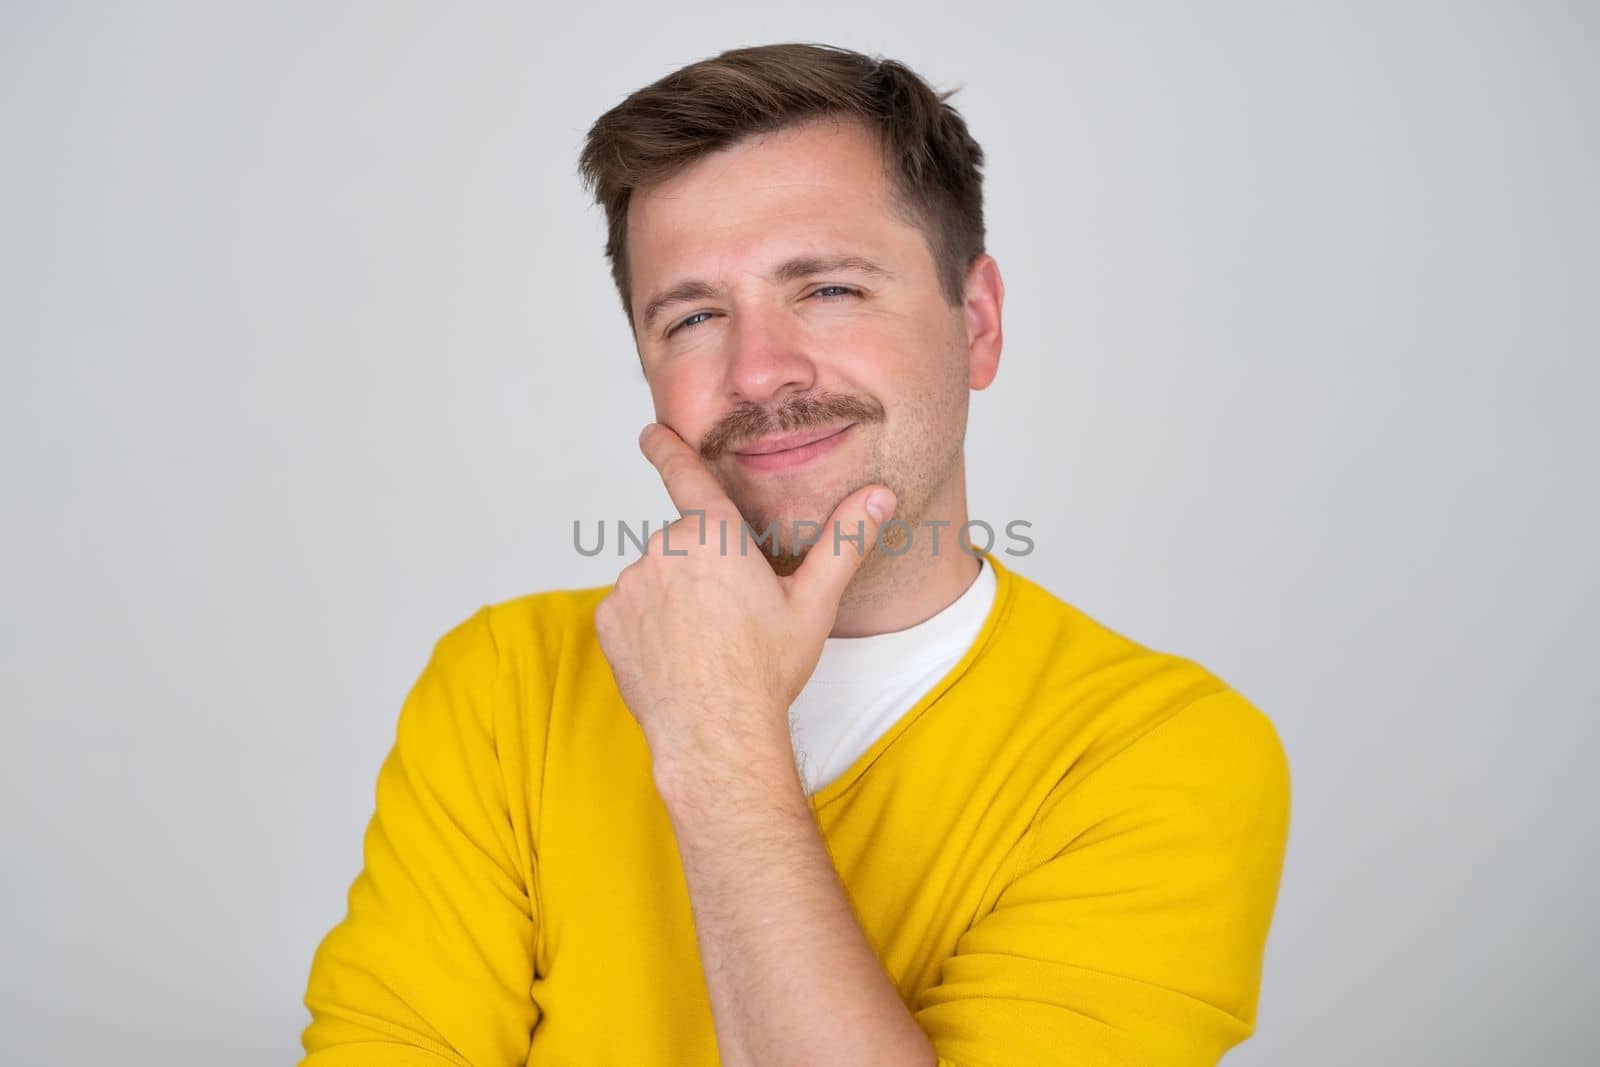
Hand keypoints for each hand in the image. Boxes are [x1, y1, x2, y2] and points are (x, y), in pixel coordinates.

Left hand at [594, 422, 896, 783]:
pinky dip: (649, 624)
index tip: (651, 431)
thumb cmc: (767, 669)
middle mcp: (664, 549)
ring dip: (676, 598)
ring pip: (657, 577)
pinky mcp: (608, 620)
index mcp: (714, 535)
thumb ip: (843, 542)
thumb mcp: (813, 603)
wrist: (717, 734)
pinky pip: (631, 609)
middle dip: (705, 570)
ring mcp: (630, 585)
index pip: (686, 475)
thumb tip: (878, 496)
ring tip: (706, 643)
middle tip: (732, 617)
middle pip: (685, 546)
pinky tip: (676, 655)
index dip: (667, 448)